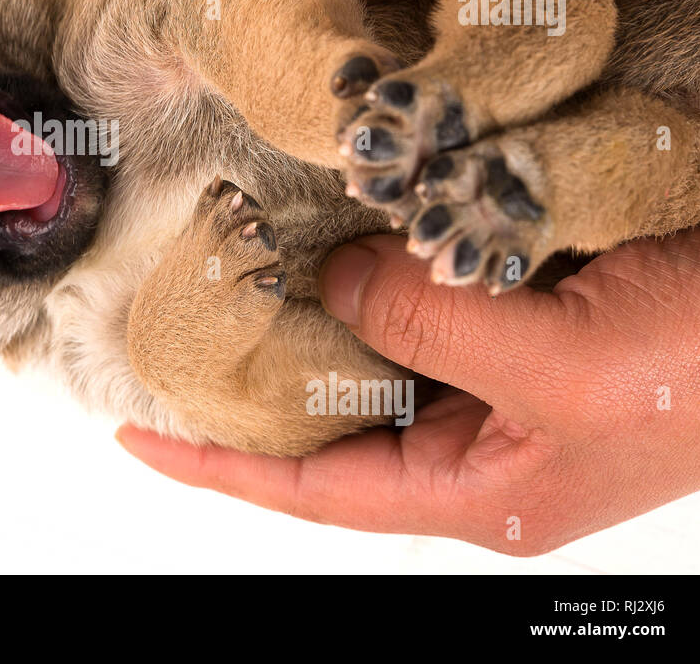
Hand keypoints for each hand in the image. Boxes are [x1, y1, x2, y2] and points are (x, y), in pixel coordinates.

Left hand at [118, 226, 699, 553]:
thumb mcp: (565, 370)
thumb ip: (433, 329)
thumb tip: (334, 281)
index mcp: (478, 487)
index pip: (311, 487)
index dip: (218, 463)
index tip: (135, 431)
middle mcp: (478, 432)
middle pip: (331, 410)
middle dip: (255, 368)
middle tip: (176, 315)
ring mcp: (502, 366)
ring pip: (375, 337)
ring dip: (312, 295)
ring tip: (233, 257)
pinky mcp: (524, 302)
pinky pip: (424, 282)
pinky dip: (377, 250)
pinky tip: (333, 213)